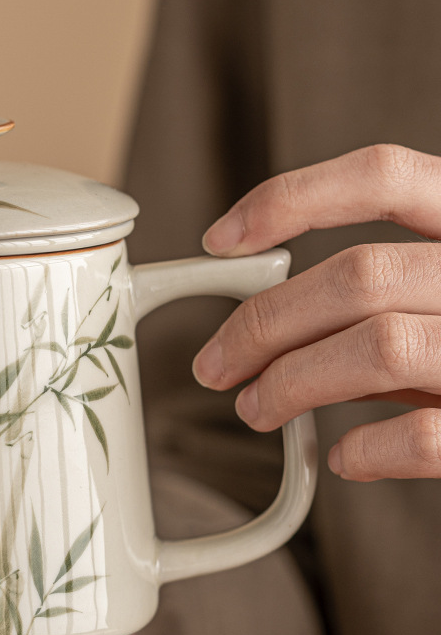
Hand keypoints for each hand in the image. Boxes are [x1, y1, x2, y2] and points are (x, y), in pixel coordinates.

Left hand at [195, 144, 440, 481]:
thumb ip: (379, 298)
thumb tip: (271, 323)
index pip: (383, 176)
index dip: (291, 198)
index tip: (219, 238)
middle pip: (357, 275)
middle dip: (262, 323)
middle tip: (214, 365)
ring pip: (379, 348)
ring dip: (293, 384)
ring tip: (255, 410)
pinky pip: (425, 435)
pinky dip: (367, 449)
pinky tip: (344, 458)